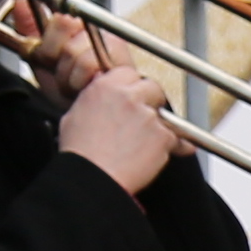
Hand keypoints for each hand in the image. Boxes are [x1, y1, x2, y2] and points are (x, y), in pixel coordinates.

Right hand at [55, 58, 186, 190]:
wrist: (92, 177)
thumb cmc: (80, 152)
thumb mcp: (75, 114)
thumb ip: (95, 98)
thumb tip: (103, 94)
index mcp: (106, 86)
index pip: (129, 73)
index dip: (132, 86)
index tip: (131, 97)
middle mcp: (130, 96)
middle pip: (152, 88)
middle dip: (150, 101)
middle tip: (141, 120)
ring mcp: (149, 115)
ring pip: (164, 114)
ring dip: (158, 125)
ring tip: (141, 144)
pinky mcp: (164, 136)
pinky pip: (175, 138)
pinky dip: (170, 147)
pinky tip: (153, 156)